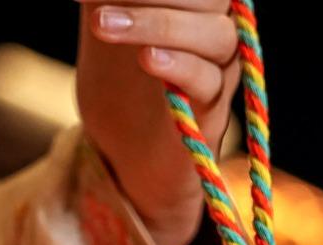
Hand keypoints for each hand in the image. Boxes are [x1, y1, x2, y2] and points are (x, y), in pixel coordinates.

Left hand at [75, 0, 240, 244]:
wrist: (123, 151)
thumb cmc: (116, 75)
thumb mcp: (102, 12)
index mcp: (200, 2)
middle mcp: (219, 29)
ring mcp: (220, 72)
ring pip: (214, 36)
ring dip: (158, 23)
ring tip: (104, 25)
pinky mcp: (212, 114)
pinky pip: (207, 82)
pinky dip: (177, 65)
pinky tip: (145, 59)